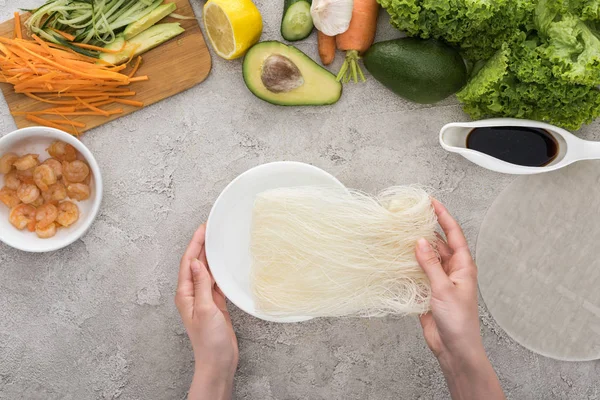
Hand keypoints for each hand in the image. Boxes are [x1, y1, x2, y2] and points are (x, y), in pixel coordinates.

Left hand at [175, 224, 237, 399]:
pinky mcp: (215, 304)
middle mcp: (192, 294)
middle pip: (196, 264)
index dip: (195, 244)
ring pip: (206, 271)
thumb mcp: (205, 309)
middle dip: (201, 246)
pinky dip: (219, 271)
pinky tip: (225, 264)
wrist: (218, 361)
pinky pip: (215, 282)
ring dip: (210, 256)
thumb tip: (197, 263)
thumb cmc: (209, 340)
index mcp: (185, 294)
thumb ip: (201, 285)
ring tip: (217, 241)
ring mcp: (203, 299)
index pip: (188, 262)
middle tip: (210, 229)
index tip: (203, 229)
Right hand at [415, 199, 504, 399]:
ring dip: (415, 248)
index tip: (432, 202)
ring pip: (426, 258)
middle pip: (438, 243)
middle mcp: (452, 270)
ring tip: (399, 234)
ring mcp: (439, 280)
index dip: (444, 217)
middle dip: (426, 230)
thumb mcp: (444, 289)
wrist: (455, 349)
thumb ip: (431, 264)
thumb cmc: (458, 321)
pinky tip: (396, 259)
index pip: (453, 235)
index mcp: (463, 266)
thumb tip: (420, 241)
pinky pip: (417, 273)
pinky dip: (408, 265)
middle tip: (409, 216)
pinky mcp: (427, 292)